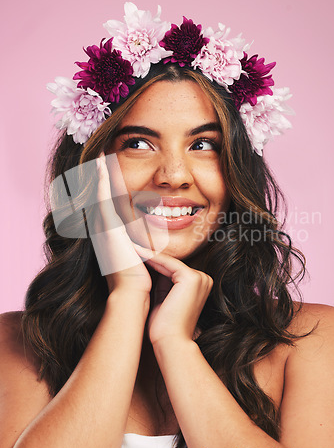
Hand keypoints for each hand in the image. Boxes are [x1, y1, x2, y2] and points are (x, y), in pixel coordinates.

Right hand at [92, 153, 151, 295]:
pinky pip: (101, 195)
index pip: (109, 205)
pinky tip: (101, 162)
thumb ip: (146, 246)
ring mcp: (101, 226)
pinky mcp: (105, 226)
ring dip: (99, 172)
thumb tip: (160, 239)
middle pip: (99, 195)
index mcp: (110, 235)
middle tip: (100, 156)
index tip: (110, 173)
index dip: (108, 188)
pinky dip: (101, 178)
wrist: (133, 293)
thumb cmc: (141, 280)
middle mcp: (102, 228)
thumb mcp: (142, 256)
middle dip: (100, 176)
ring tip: (100, 154)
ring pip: (99, 192)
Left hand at [135, 248, 212, 345]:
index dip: (154, 260)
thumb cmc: (164, 326)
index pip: (173, 268)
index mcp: (200, 284)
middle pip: (172, 262)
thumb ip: (163, 282)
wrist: (170, 341)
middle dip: (151, 255)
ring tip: (132, 246)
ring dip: (149, 253)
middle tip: (132, 245)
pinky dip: (151, 257)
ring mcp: (200, 278)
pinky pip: (167, 263)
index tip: (137, 253)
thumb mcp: (164, 298)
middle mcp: (204, 279)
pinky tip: (137, 252)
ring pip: (169, 261)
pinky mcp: (191, 278)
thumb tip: (151, 263)